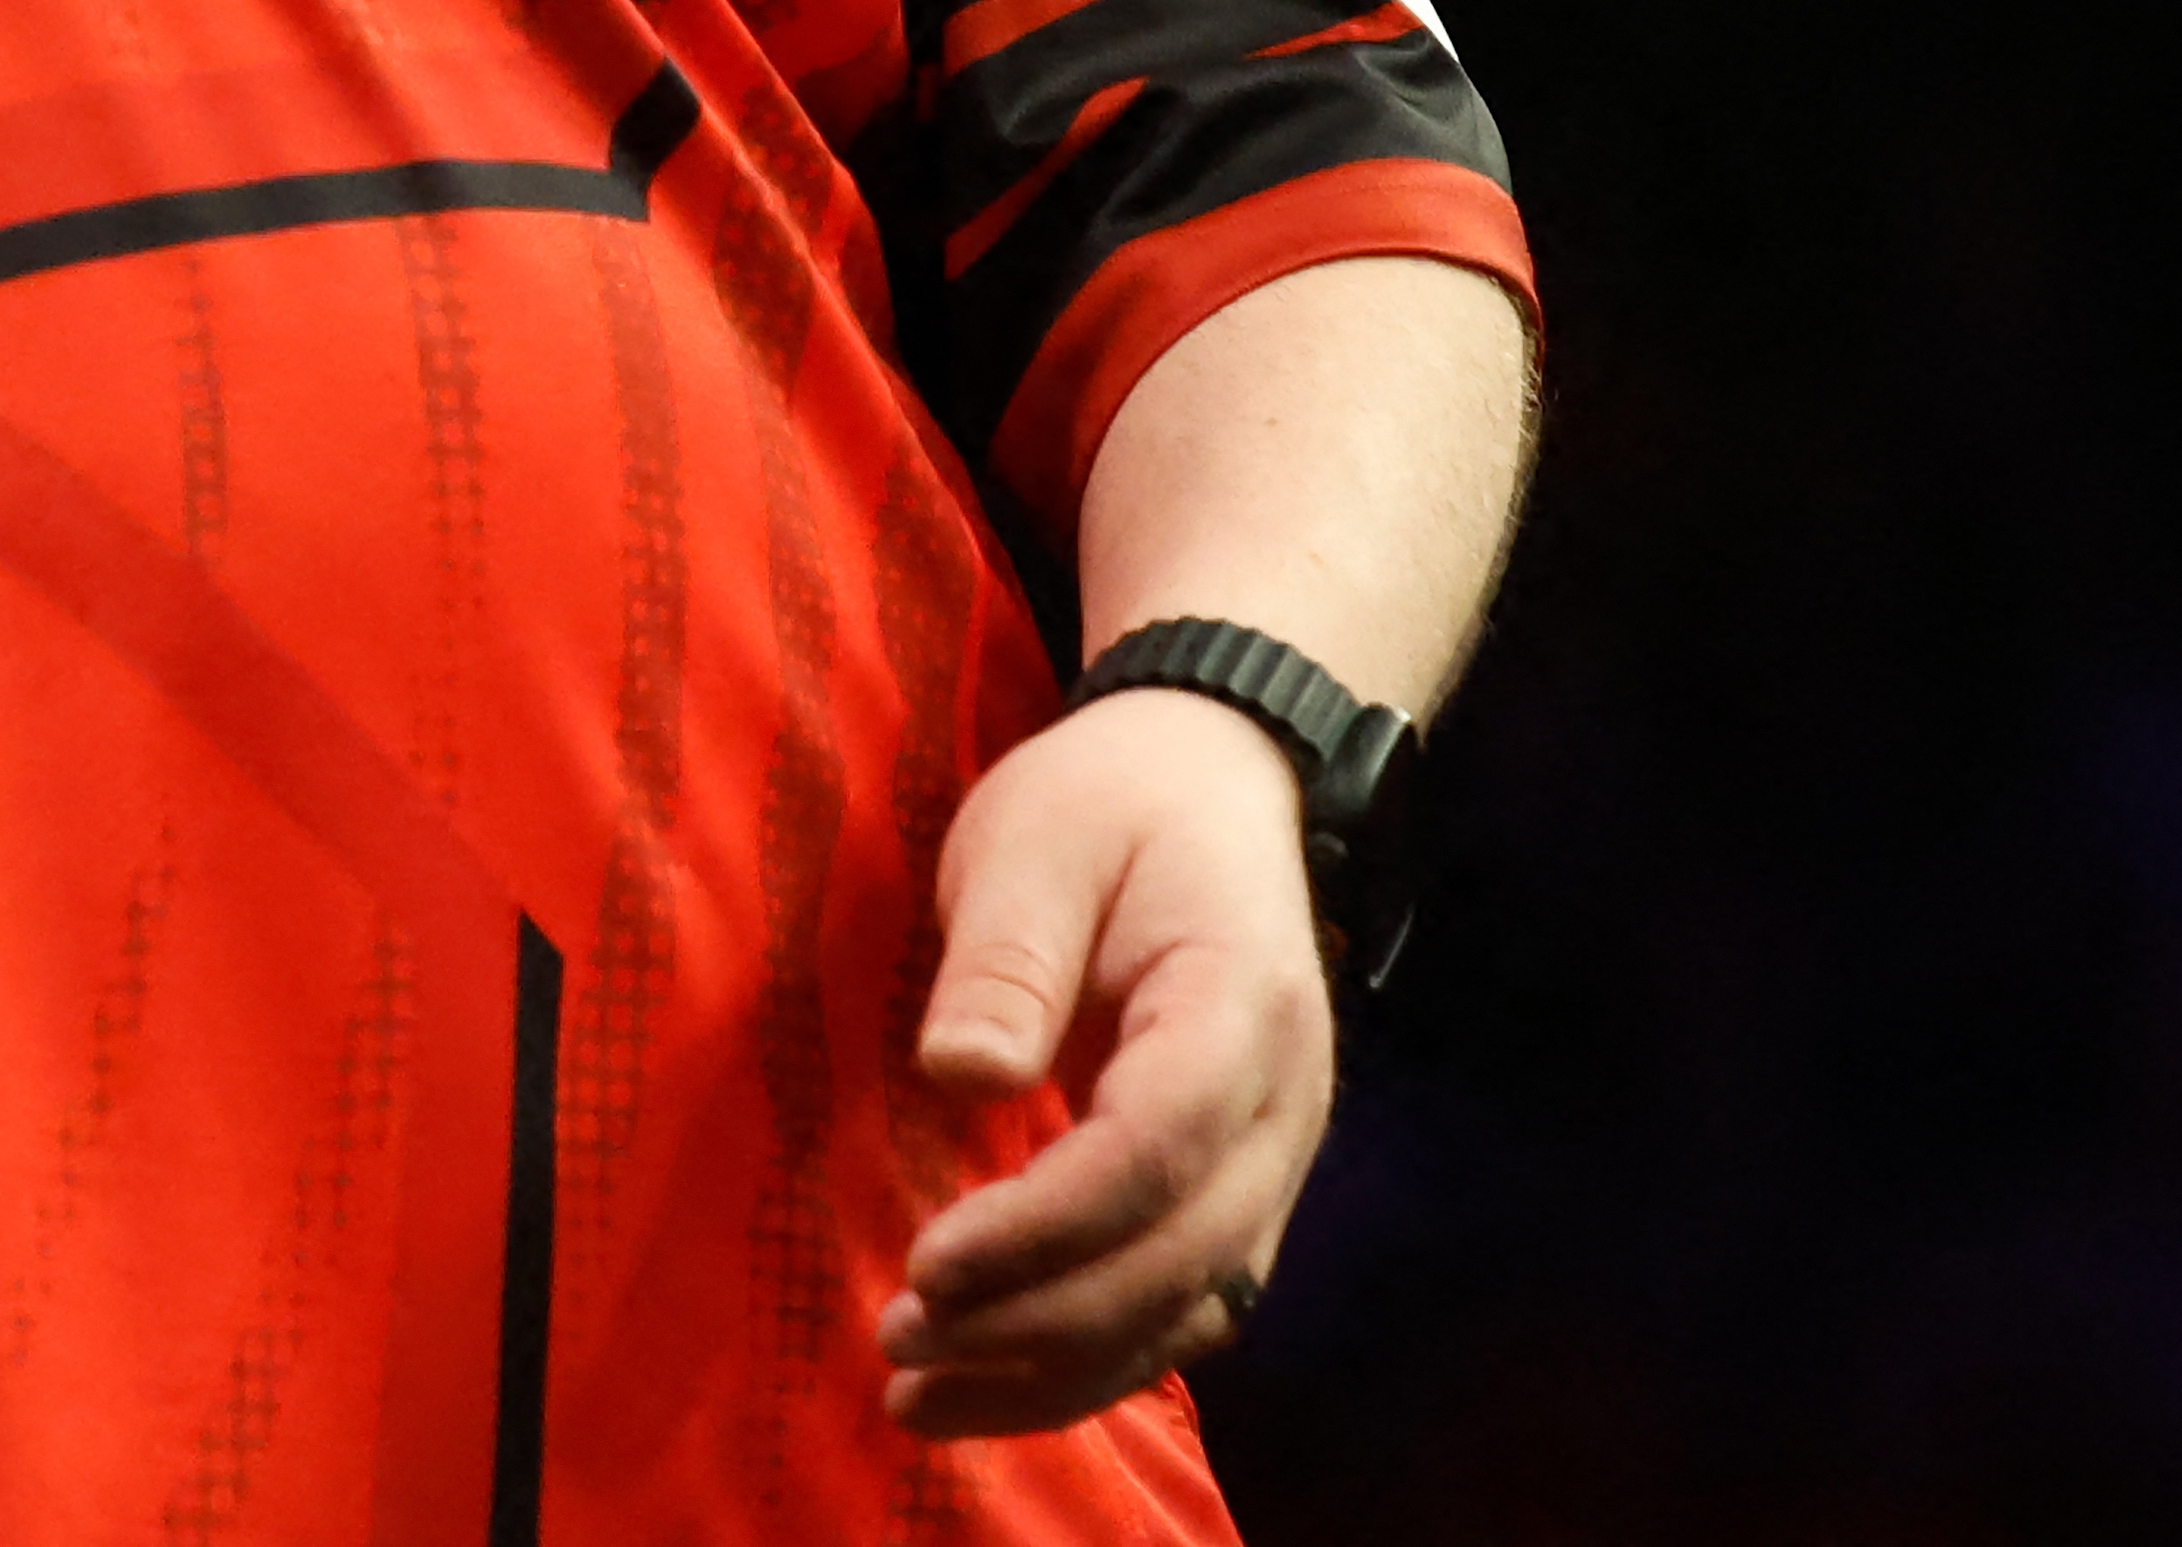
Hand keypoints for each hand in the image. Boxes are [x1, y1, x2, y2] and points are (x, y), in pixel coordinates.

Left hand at [879, 681, 1333, 1436]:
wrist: (1213, 782)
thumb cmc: (1111, 805)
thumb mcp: (1034, 840)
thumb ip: (1005, 960)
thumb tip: (960, 1078)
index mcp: (1238, 1009)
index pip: (1154, 1151)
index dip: (1044, 1229)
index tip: (928, 1267)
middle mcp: (1283, 1109)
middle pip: (1181, 1261)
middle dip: (1039, 1327)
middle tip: (897, 1345)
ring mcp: (1273, 1161)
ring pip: (1190, 1311)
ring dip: (1061, 1371)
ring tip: (917, 1399)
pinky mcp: (1236, 1190)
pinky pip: (1182, 1303)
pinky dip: (1092, 1357)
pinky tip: (990, 1382)